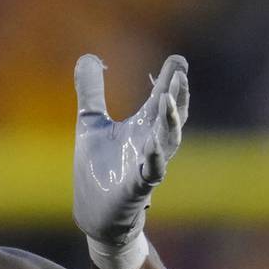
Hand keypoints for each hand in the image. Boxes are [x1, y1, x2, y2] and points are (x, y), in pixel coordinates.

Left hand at [72, 53, 188, 268]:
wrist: (94, 213)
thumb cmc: (98, 168)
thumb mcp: (90, 124)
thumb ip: (91, 92)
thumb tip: (88, 56)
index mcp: (142, 128)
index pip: (160, 100)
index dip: (169, 80)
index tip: (178, 60)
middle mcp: (150, 144)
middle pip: (170, 118)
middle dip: (176, 96)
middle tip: (180, 74)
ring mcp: (146, 167)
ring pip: (166, 143)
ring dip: (169, 123)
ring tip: (169, 100)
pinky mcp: (136, 190)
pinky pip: (149, 175)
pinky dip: (153, 161)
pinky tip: (152, 147)